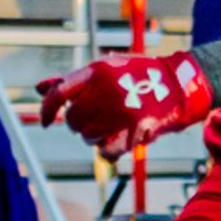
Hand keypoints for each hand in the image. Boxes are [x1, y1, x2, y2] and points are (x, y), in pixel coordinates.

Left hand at [35, 48, 213, 154]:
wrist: (180, 84)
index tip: (47, 121)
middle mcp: (107, 90)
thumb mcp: (107, 68)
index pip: (59, 93)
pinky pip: (105, 152)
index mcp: (97, 71)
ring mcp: (121, 111)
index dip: (48, 109)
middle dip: (79, 124)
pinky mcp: (135, 130)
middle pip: (74, 119)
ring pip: (88, 137)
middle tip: (94, 120)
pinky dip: (106, 151)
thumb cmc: (140, 75)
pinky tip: (114, 142)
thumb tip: (39, 88)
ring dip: (94, 137)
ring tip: (109, 128)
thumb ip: (72, 80)